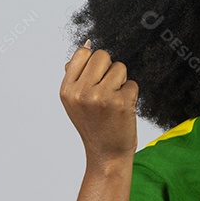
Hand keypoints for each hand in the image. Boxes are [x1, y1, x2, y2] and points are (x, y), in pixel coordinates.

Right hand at [60, 39, 138, 164]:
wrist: (106, 155)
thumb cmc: (93, 126)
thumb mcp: (74, 102)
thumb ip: (76, 75)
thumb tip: (86, 45)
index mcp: (67, 90)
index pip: (83, 53)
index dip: (94, 62)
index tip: (96, 77)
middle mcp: (81, 92)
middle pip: (102, 55)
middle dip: (109, 69)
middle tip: (108, 89)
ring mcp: (101, 97)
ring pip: (120, 68)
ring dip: (122, 82)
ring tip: (115, 101)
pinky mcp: (121, 103)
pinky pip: (132, 84)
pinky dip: (132, 95)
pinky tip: (124, 109)